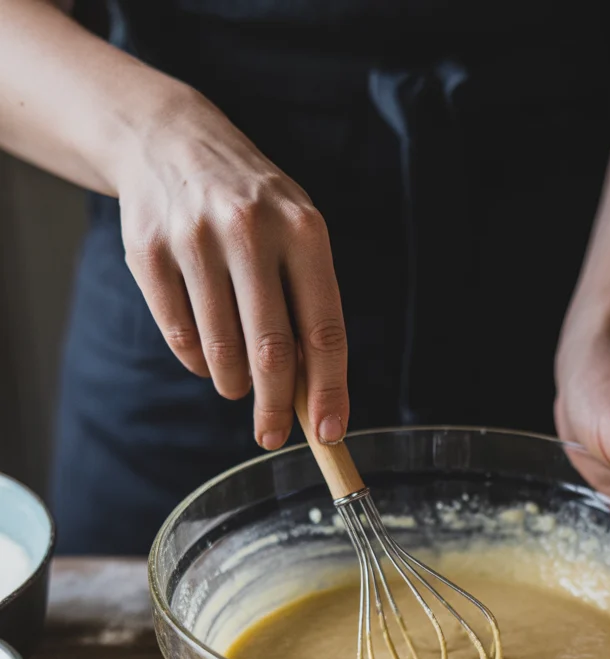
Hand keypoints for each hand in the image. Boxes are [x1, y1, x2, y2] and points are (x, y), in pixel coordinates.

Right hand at [115, 90, 347, 449]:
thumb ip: (309, 304)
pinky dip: (197, 362)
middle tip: (272, 435)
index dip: (330, 391)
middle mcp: (249, 230)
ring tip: (238, 384)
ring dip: (233, 384)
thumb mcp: (295, 233)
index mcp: (303, 229)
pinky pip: (179, 337)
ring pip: (221, 352)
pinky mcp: (148, 253)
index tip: (330, 433)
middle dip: (275, 408)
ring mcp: (194, 240)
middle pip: (272, 352)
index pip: (324, 330)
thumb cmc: (252, 206)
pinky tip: (206, 353)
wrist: (169, 140)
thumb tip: (315, 395)